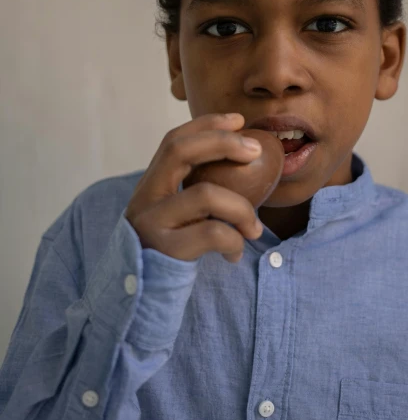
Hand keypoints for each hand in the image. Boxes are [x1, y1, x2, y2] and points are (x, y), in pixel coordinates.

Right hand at [125, 113, 263, 262]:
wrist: (140, 299)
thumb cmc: (171, 252)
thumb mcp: (177, 216)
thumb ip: (196, 192)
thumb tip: (246, 162)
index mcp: (151, 185)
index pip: (174, 140)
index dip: (206, 124)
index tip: (239, 119)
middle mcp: (145, 197)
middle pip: (180, 150)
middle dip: (223, 142)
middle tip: (256, 150)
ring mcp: (151, 222)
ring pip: (206, 194)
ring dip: (242, 209)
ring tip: (255, 229)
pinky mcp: (165, 248)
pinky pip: (213, 233)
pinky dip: (234, 241)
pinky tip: (235, 255)